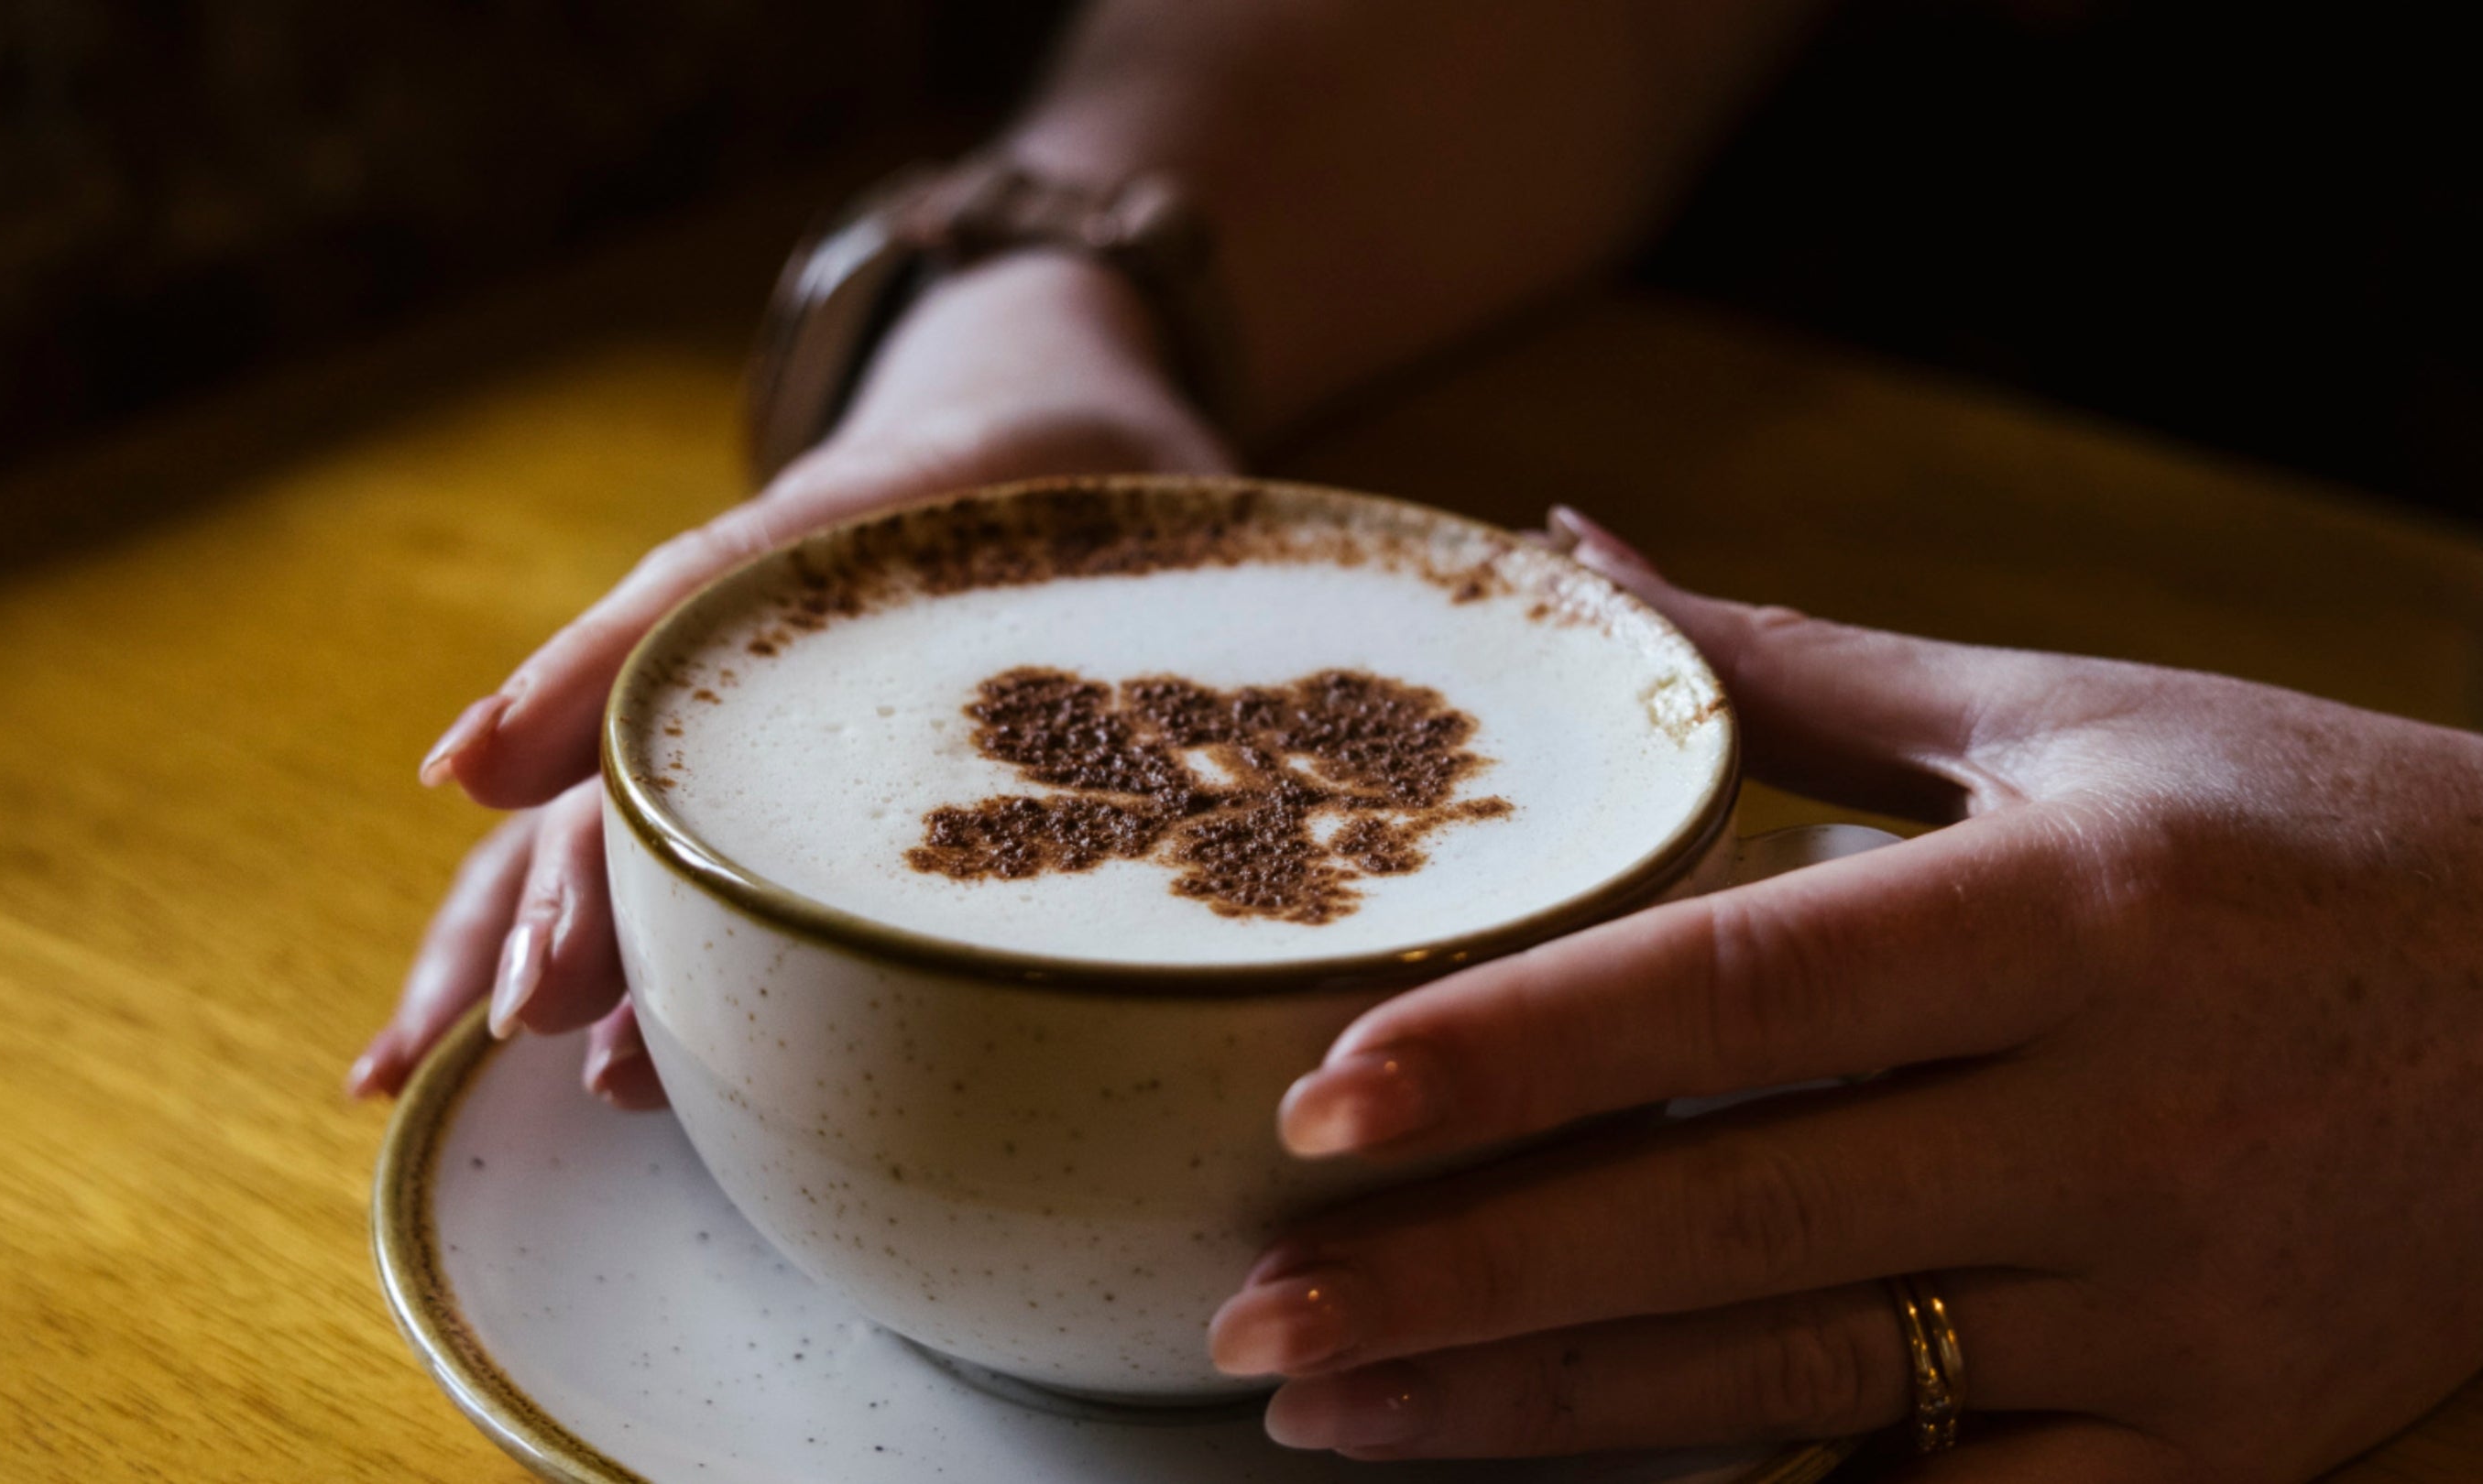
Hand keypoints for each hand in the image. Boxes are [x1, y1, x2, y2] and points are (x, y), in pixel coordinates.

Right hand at [347, 249, 1234, 1105]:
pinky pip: (639, 874)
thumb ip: (1144, 601)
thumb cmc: (1071, 494)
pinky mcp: (742, 786)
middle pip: (630, 756)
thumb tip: (1230, 752)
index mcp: (829, 540)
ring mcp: (727, 714)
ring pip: (587, 824)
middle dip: (569, 883)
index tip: (483, 769)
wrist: (1050, 438)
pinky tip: (514, 1063)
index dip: (590, 681)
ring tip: (443, 1065)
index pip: (688, 600)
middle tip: (535, 1010)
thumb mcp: (1109, 520)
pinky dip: (573, 958)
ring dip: (519, 937)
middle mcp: (748, 635)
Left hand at [1208, 506, 2482, 1479]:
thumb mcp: (2070, 720)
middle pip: (1738, 1221)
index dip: (1520, 1053)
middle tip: (1252, 1317)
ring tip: (1340, 1418)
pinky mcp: (2227, 1449)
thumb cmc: (2309, 838)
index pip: (1745, 991)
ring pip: (1814, 1385)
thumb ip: (1789, 668)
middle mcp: (2125, 1121)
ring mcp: (2179, 1311)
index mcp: (2074, 913)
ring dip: (1552, 1416)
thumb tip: (1568, 546)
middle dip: (1471, 1286)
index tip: (1318, 1103)